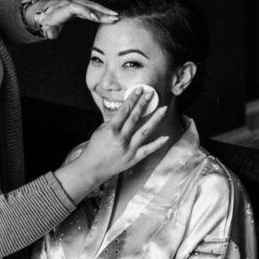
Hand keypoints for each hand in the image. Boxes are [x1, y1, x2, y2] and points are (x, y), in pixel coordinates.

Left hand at [27, 0, 118, 39]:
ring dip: (104, 11)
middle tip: (113, 18)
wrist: (43, 10)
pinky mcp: (80, 4)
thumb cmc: (46, 22)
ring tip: (116, 16)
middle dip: (100, 12)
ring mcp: (76, 2)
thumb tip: (51, 35)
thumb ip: (49, 33)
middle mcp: (70, 3)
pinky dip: (101, 10)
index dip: (85, 11)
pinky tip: (111, 14)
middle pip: (87, 6)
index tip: (95, 18)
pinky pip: (92, 6)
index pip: (74, 8)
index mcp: (61, 10)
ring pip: (91, 5)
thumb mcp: (46, 29)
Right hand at [54, 88, 168, 201]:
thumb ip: (113, 122)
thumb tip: (125, 113)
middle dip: (143, 104)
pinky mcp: (134, 158)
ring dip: (155, 119)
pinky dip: (157, 144)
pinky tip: (166, 137)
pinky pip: (148, 150)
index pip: (124, 110)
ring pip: (145, 131)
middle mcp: (121, 139)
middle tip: (151, 94)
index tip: (139, 90)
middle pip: (135, 118)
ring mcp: (129, 149)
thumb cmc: (95, 148)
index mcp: (111, 130)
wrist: (92, 168)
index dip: (132, 99)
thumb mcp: (100, 131)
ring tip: (163, 109)